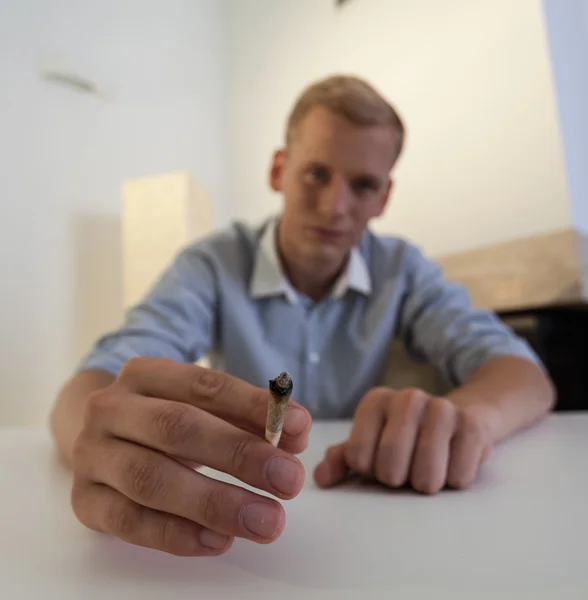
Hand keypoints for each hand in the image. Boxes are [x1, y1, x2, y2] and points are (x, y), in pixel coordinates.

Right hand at [70, 358, 310, 555]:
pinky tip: (220, 540)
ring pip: (151, 478)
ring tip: (266, 521)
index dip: (252, 406)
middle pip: (176, 428)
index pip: (204, 385)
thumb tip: (295, 435)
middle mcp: (111, 408)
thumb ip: (249, 418)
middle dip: (238, 454)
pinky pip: (129, 522)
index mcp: (145, 374)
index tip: (298, 428)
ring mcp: (92, 455)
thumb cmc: (164, 419)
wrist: (99, 437)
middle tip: (290, 480)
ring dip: (215, 503)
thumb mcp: (203, 408)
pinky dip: (177, 534)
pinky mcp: (84, 501)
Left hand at [313, 387, 493, 493]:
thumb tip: (322, 478)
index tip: (382, 462)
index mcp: (375, 401)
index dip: (372, 472)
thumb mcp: (372, 444)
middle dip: (399, 481)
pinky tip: (454, 462)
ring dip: (427, 484)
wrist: (462, 417)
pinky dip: (455, 481)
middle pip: (390, 469)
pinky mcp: (472, 425)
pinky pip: (458, 477)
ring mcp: (442, 408)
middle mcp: (407, 397)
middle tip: (408, 468)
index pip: (358, 459)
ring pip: (425, 477)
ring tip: (430, 468)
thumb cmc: (407, 438)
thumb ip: (343, 459)